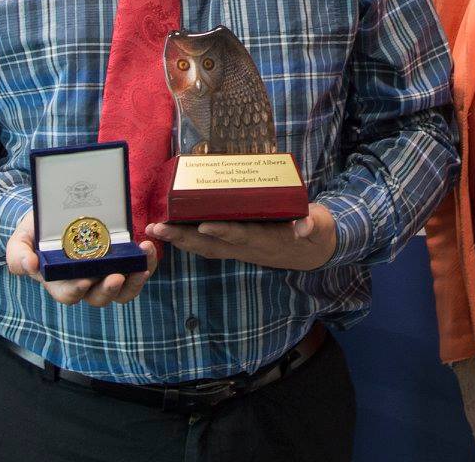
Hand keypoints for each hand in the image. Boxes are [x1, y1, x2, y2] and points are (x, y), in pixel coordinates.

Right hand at [6, 211, 157, 305]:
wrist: (58, 211)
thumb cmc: (37, 228)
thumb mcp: (22, 237)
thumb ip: (18, 253)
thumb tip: (30, 265)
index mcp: (59, 281)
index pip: (68, 294)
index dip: (75, 291)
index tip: (83, 281)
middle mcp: (85, 281)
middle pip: (99, 297)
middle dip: (108, 289)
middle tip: (116, 276)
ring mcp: (105, 272)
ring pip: (123, 291)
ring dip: (134, 281)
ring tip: (141, 266)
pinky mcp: (123, 260)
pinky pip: (137, 271)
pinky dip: (146, 264)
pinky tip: (147, 250)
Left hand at [147, 203, 338, 270]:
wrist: (313, 251)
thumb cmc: (315, 233)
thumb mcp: (320, 226)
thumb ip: (313, 224)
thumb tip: (306, 227)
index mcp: (267, 240)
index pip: (241, 236)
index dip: (223, 232)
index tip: (203, 226)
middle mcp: (248, 248)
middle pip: (212, 245)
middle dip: (184, 238)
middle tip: (158, 228)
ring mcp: (240, 248)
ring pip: (205, 247)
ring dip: (179, 240)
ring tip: (154, 229)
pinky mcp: (236, 245)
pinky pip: (208, 244)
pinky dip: (188, 239)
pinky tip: (170, 231)